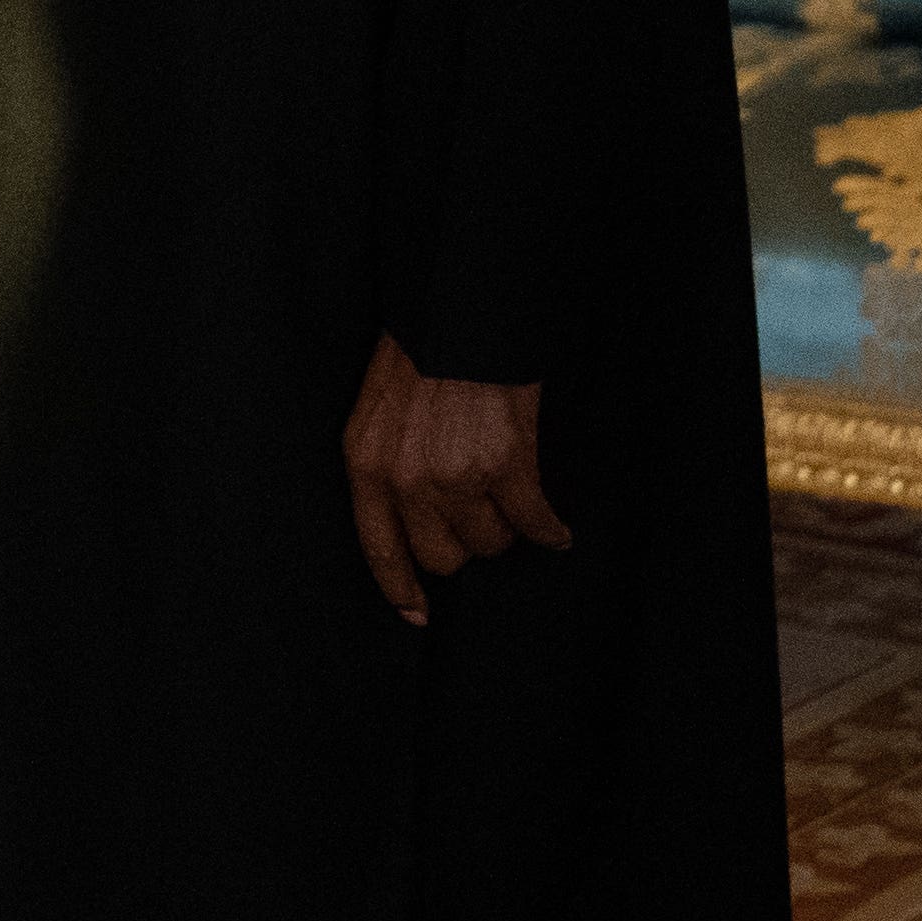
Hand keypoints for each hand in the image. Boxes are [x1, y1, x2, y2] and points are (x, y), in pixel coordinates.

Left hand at [342, 333, 566, 626]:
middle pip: (442, 556)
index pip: (379, 547)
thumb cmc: (420, 351)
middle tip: (481, 518)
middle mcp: (405, 479)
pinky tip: (556, 529)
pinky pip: (532, 522)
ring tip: (511, 503)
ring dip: (505, 528)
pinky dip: (549, 529)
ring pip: (490, 542)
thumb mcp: (378, 409)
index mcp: (365, 462)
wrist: (459, 306)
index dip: (400, 587)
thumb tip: (418, 520)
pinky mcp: (506, 465)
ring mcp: (455, 475)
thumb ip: (388, 464)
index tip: (418, 614)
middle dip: (466, 543)